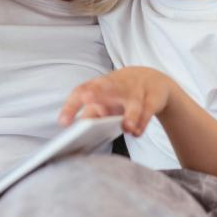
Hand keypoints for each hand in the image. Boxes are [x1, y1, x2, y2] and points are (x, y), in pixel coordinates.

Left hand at [58, 67, 175, 135]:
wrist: (153, 80)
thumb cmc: (120, 95)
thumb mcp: (105, 102)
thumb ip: (92, 116)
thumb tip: (75, 137)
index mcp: (98, 86)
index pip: (80, 92)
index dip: (71, 106)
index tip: (63, 122)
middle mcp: (115, 85)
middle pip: (103, 87)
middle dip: (94, 92)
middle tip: (86, 98)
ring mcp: (136, 90)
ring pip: (133, 101)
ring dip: (131, 114)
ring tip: (127, 128)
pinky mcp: (153, 97)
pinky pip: (148, 110)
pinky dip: (143, 121)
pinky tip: (137, 132)